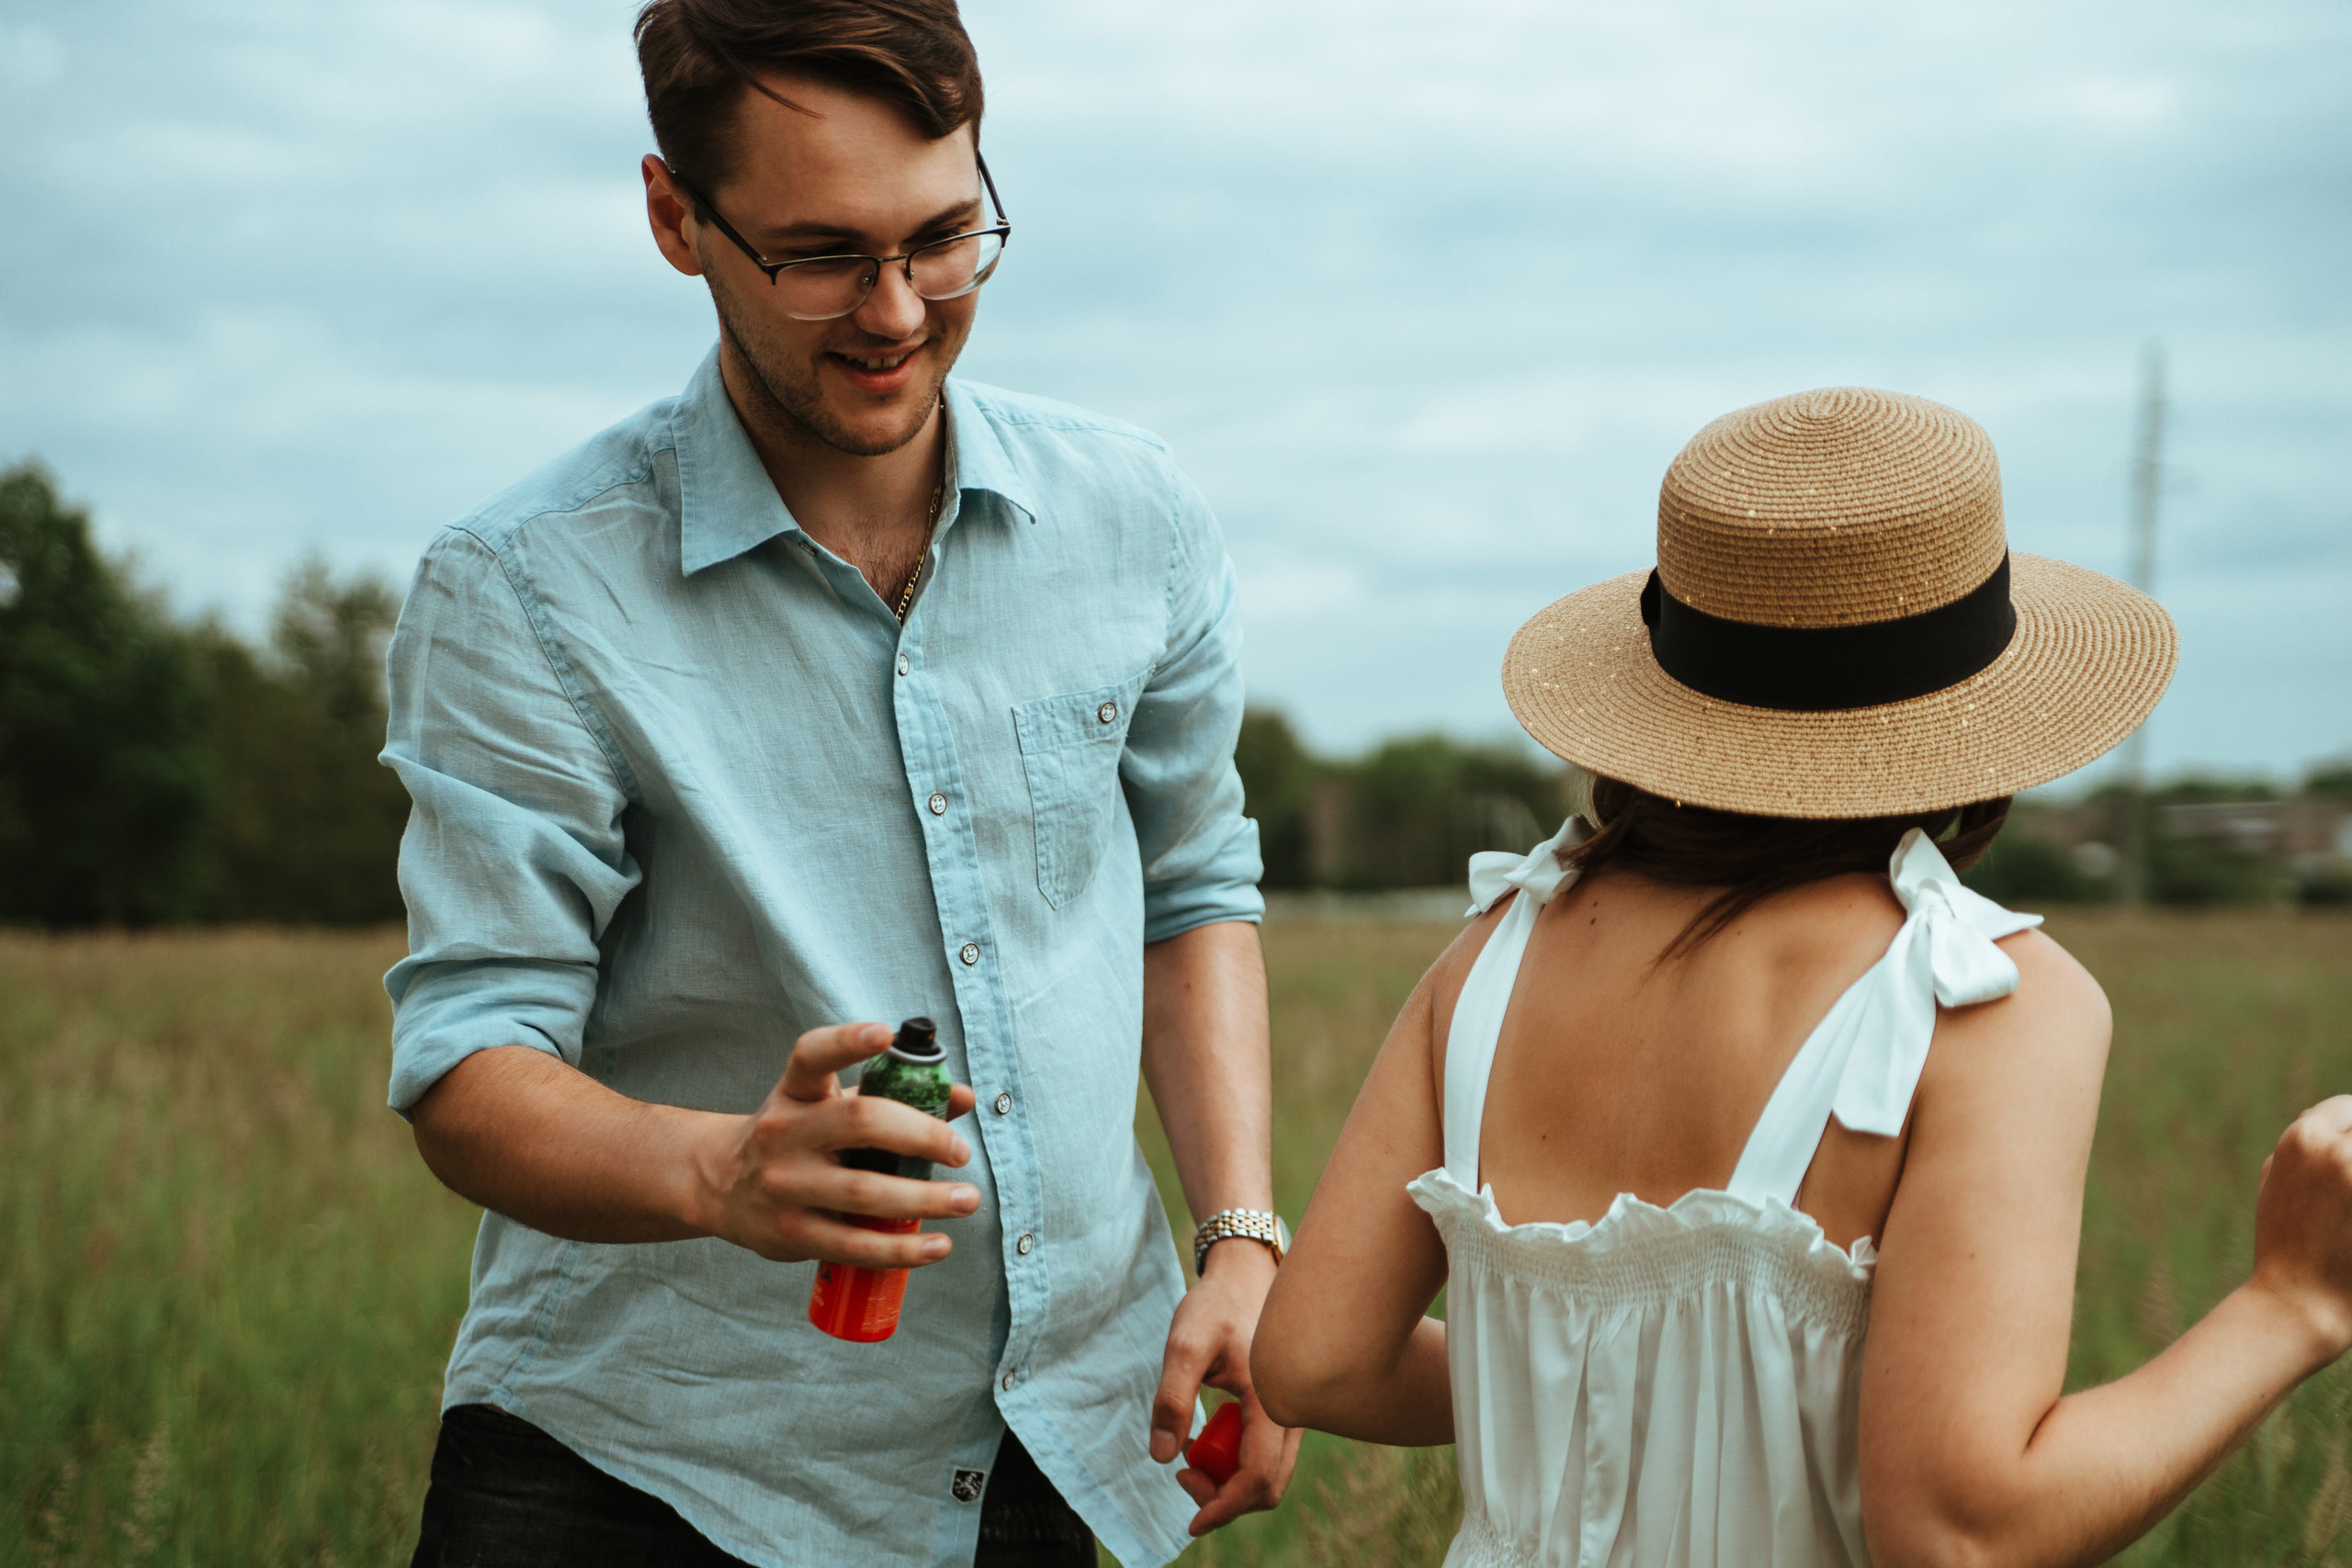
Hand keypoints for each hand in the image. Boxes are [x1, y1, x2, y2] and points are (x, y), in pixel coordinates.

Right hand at [689, 1022, 979, 1267]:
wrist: (720, 1185)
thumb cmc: (797, 1138)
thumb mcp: (830, 1105)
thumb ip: (894, 1096)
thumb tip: (962, 1097)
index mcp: (795, 1091)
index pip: (813, 1055)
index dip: (848, 1041)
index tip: (886, 1033)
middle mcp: (783, 1132)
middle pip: (860, 1122)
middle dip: (921, 1135)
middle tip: (960, 1152)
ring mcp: (783, 1185)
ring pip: (865, 1191)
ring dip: (926, 1199)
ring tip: (967, 1199)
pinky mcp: (790, 1233)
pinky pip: (855, 1244)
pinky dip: (903, 1248)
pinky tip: (938, 1245)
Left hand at [1150, 1240, 1301, 1534]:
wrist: (1245, 1272)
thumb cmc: (1216, 1303)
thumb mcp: (1184, 1344)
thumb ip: (1172, 1399)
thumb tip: (1163, 1456)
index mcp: (1273, 1398)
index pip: (1259, 1478)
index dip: (1224, 1507)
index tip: (1191, 1520)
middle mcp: (1293, 1412)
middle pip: (1268, 1486)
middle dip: (1223, 1497)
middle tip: (1181, 1470)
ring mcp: (1293, 1413)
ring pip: (1268, 1474)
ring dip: (1228, 1481)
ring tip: (1189, 1450)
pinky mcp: (1285, 1411)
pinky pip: (1266, 1455)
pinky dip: (1235, 1462)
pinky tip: (1206, 1436)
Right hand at [2249, 1095, 2351, 1360]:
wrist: (2301, 1302)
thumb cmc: (2285, 1246)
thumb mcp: (2276, 1183)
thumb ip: (2301, 1147)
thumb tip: (2316, 1114)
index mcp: (2301, 1137)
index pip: (2347, 1106)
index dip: (2351, 1128)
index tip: (2346, 1164)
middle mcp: (2337, 1151)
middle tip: (2344, 1191)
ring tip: (2344, 1210)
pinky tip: (2350, 1224)